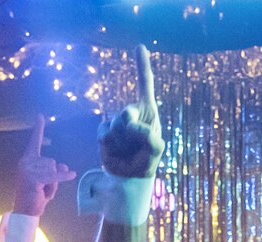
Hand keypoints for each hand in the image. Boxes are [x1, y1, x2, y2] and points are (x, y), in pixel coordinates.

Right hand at [13, 116, 74, 216]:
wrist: (25, 212)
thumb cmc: (36, 197)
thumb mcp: (48, 182)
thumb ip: (55, 171)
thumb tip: (63, 164)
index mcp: (28, 160)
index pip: (35, 142)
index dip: (39, 129)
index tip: (41, 116)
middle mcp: (26, 161)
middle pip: (52, 161)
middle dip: (53, 177)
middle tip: (43, 188)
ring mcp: (28, 169)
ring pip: (53, 169)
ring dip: (53, 183)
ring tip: (43, 191)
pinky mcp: (33, 178)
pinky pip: (54, 176)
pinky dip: (63, 177)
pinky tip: (72, 174)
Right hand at [98, 45, 163, 178]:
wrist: (130, 175)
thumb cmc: (147, 159)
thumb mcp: (157, 149)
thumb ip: (149, 137)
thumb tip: (129, 125)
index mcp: (147, 111)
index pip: (145, 85)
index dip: (142, 66)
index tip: (139, 46)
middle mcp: (132, 113)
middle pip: (126, 113)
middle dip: (130, 131)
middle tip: (136, 145)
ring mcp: (117, 121)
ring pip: (115, 126)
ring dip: (123, 142)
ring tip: (128, 150)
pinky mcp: (104, 132)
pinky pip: (105, 136)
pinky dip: (112, 147)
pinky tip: (116, 151)